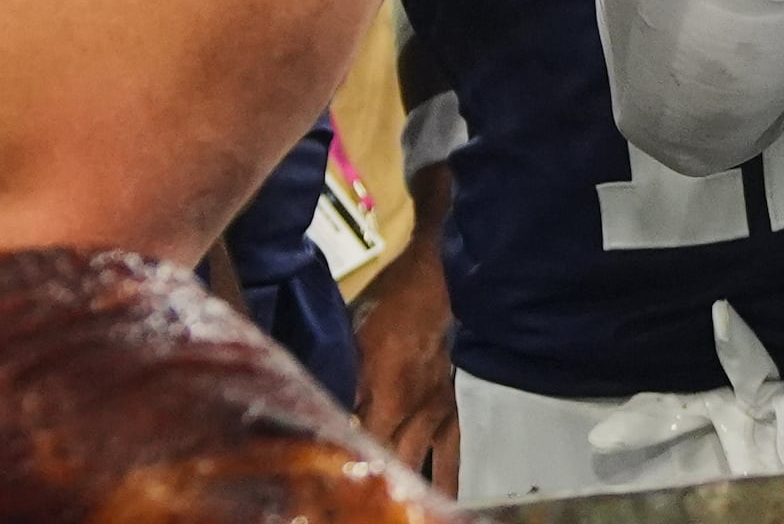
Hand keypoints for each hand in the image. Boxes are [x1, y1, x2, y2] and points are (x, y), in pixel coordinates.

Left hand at [346, 228, 459, 488]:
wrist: (440, 283)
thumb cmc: (393, 306)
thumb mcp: (357, 341)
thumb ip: (346, 384)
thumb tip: (329, 418)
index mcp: (391, 395)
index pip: (368, 445)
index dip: (351, 468)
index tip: (333, 491)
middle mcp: (419, 412)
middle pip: (398, 462)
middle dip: (381, 487)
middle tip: (359, 505)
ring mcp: (441, 412)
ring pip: (428, 464)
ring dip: (415, 489)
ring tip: (412, 510)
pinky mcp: (454, 407)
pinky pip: (453, 449)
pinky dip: (447, 474)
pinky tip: (445, 496)